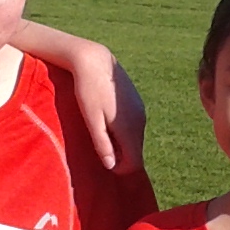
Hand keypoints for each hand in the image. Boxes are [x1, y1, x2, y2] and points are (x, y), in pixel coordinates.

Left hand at [63, 49, 145, 173]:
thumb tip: (112, 166)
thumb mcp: (92, 120)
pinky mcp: (137, 103)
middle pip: (136, 152)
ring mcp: (141, 111)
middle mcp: (141, 121)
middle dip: (120, 156)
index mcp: (130, 129)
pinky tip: (107, 118)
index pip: (135, 163)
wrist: (96, 61)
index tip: (103, 161)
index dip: (120, 168)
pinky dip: (124, 130)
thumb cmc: (89, 91)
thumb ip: (103, 144)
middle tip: (99, 145)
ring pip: (135, 138)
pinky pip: (135, 126)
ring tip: (101, 131)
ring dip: (121, 142)